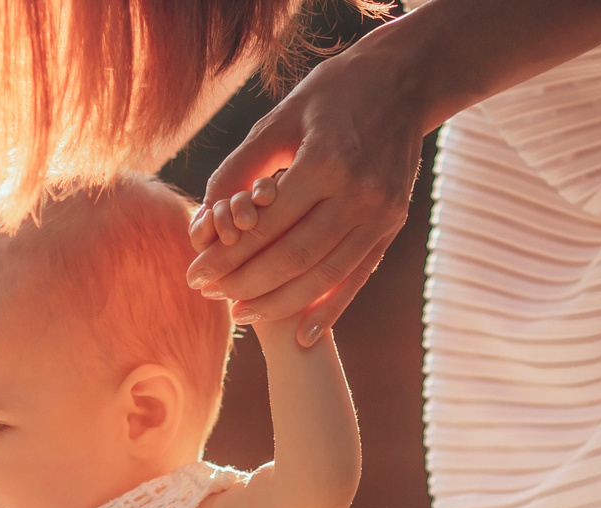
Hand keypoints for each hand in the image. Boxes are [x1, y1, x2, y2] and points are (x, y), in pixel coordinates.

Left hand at [185, 29, 429, 345]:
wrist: (405, 80)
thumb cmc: (332, 94)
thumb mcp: (281, 118)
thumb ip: (241, 167)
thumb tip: (204, 217)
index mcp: (327, 163)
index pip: (266, 225)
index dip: (227, 255)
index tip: (195, 273)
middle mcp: (360, 193)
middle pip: (293, 257)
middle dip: (245, 283)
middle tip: (210, 297)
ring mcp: (382, 213)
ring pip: (324, 275)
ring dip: (280, 303)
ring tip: (241, 313)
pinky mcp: (393, 225)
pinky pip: (357, 277)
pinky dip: (329, 309)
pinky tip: (301, 334)